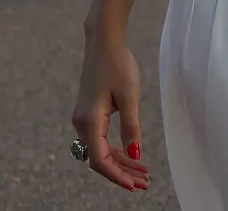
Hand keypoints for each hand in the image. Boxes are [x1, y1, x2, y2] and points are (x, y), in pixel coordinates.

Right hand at [71, 38, 149, 192]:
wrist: (103, 41)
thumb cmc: (118, 64)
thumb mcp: (129, 96)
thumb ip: (131, 127)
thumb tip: (135, 155)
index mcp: (89, 120)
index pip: (100, 160)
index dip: (117, 176)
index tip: (135, 185)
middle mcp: (81, 123)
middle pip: (100, 158)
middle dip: (123, 172)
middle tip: (146, 182)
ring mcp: (83, 118)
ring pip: (100, 150)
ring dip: (120, 162)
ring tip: (143, 172)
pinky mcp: (89, 112)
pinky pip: (100, 138)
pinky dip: (115, 149)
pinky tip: (131, 153)